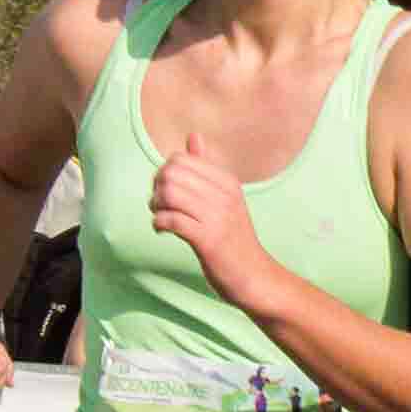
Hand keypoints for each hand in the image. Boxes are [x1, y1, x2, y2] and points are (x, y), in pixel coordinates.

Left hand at [150, 133, 265, 291]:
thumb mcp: (225, 197)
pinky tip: (162, 230)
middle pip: (171, 173)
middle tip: (161, 206)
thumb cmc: (234, 238)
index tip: (168, 193)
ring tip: (161, 216)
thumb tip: (193, 135)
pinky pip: (170, 220)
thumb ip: (207, 167)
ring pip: (168, 194)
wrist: (255, 276)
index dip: (165, 173)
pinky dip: (159, 223)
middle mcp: (224, 195)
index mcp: (227, 181)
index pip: (180, 159)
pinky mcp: (208, 239)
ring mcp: (217, 217)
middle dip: (156, 188)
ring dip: (155, 206)